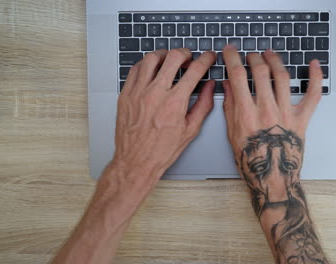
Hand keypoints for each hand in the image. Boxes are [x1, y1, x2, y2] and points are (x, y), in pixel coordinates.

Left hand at [101, 49, 215, 202]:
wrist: (136, 161)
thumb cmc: (162, 150)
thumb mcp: (190, 130)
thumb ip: (203, 105)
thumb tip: (210, 87)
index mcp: (175, 102)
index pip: (195, 70)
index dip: (205, 59)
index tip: (208, 57)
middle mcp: (156, 93)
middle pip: (172, 57)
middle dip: (184, 53)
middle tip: (188, 57)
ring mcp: (138, 92)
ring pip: (151, 59)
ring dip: (164, 55)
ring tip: (169, 59)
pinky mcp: (125, 95)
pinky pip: (135, 70)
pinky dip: (145, 65)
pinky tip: (151, 69)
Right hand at [222, 46, 327, 263]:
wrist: (273, 179)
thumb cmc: (251, 160)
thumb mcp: (232, 134)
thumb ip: (230, 107)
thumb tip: (228, 84)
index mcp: (246, 113)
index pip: (238, 76)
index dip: (233, 58)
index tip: (230, 50)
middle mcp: (267, 109)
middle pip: (261, 71)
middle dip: (253, 57)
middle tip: (250, 54)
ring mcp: (286, 113)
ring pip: (282, 77)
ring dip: (275, 60)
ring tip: (269, 54)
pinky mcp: (302, 119)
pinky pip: (312, 95)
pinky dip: (315, 78)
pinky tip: (314, 65)